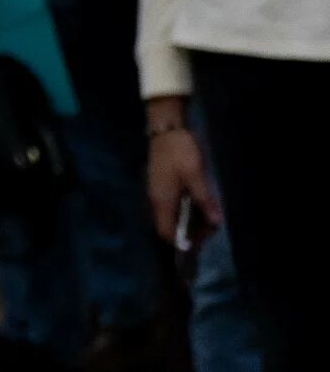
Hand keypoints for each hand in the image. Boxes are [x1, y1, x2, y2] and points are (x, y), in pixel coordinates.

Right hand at [147, 102, 218, 240]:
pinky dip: (183, 212)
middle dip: (187, 233)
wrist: (166, 129)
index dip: (182, 242)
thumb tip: (216, 222)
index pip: (167, 232)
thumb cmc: (180, 152)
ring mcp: (156, 192)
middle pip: (167, 226)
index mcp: (162, 201)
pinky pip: (170, 207)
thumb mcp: (196, 175)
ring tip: (207, 218)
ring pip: (169, 216)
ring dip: (186, 222)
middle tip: (210, 229)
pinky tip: (197, 205)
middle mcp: (156, 200)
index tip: (201, 243)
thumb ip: (205, 200)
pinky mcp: (160, 185)